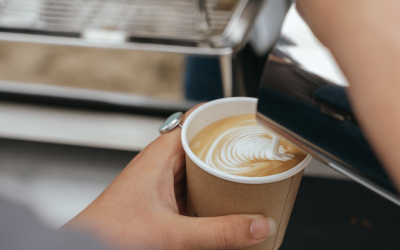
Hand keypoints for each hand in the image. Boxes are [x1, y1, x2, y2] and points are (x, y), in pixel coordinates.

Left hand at [64, 104, 275, 249]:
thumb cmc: (111, 232)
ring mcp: (161, 180)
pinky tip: (224, 199)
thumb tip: (257, 225)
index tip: (248, 118)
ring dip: (220, 168)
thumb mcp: (172, 233)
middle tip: (256, 151)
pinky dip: (210, 188)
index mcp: (160, 155)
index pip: (197, 119)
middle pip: (202, 143)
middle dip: (229, 146)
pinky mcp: (162, 198)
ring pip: (198, 165)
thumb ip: (218, 232)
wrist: (88, 246)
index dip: (223, 115)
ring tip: (247, 173)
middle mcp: (161, 163)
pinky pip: (193, 185)